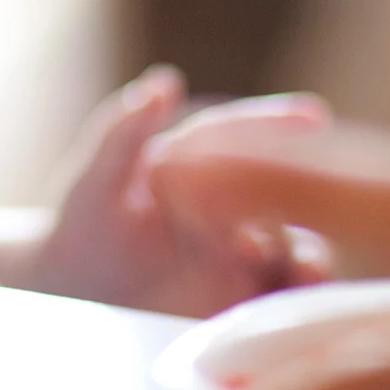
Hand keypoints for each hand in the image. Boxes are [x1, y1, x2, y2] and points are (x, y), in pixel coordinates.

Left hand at [5, 66, 331, 318]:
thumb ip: (122, 133)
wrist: (71, 288)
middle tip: (319, 204)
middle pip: (283, 196)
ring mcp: (238, 254)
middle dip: (307, 198)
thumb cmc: (81, 222)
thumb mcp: (93, 180)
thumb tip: (163, 81)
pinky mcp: (238, 299)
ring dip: (307, 256)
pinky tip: (296, 308)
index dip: (276, 123)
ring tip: (306, 267)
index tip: (313, 114)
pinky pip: (277, 298)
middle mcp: (229, 207)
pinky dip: (294, 301)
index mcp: (198, 167)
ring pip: (291, 249)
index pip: (242, 138)